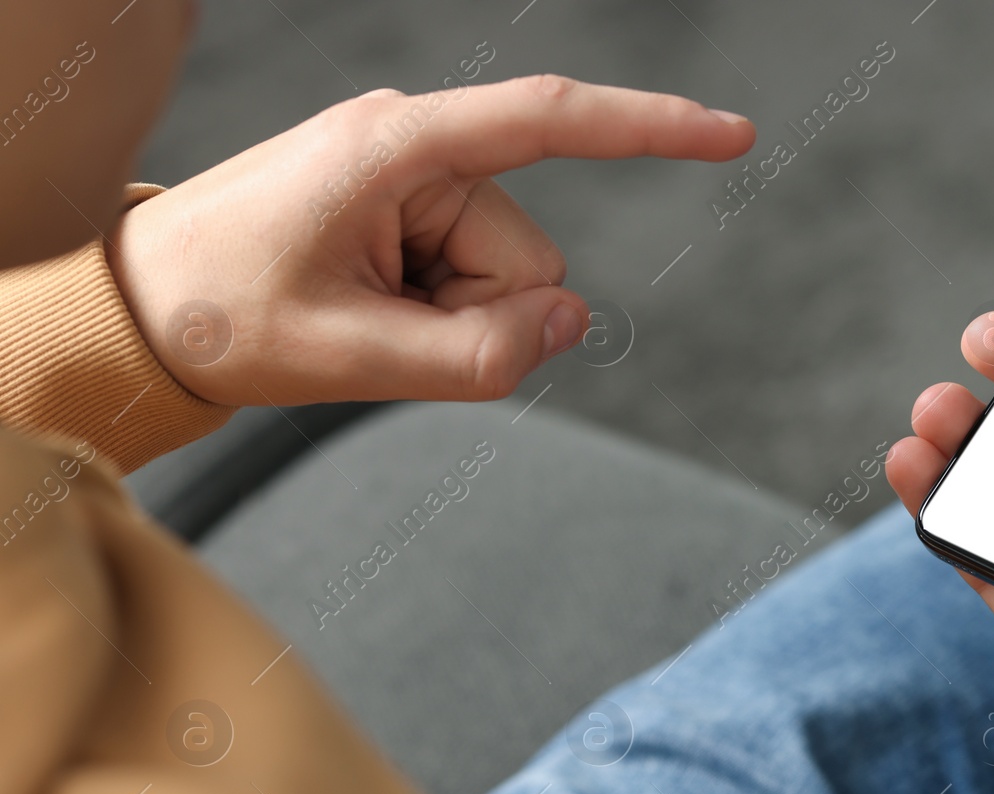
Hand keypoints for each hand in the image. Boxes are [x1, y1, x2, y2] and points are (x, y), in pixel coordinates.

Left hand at [105, 76, 753, 406]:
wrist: (142, 309)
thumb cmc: (223, 312)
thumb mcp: (350, 354)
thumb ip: (479, 356)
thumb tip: (573, 322)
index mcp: (398, 147)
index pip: (550, 119)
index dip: (650, 130)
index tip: (733, 135)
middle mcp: (418, 150)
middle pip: (529, 258)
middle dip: (480, 317)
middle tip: (380, 334)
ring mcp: (415, 182)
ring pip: (509, 281)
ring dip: (454, 323)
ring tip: (362, 323)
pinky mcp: (411, 214)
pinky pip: (476, 285)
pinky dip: (439, 320)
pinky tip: (369, 315)